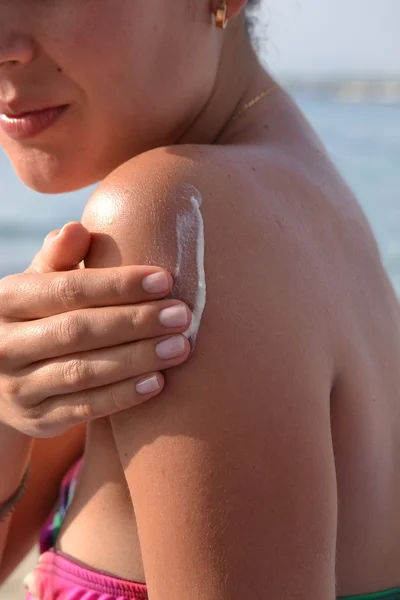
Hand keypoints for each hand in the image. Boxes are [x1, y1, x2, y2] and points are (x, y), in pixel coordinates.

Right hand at [0, 222, 190, 436]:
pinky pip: (85, 408)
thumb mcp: (39, 285)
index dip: (118, 285)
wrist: (3, 379)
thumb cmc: (37, 317)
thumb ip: (58, 258)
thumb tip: (76, 229)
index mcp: (6, 300)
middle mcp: (4, 345)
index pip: (67, 290)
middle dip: (136, 322)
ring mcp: (18, 387)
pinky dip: (123, 395)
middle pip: (79, 331)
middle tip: (183, 315)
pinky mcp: (37, 419)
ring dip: (137, 358)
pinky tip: (157, 382)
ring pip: (84, 372)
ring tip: (180, 347)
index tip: (164, 280)